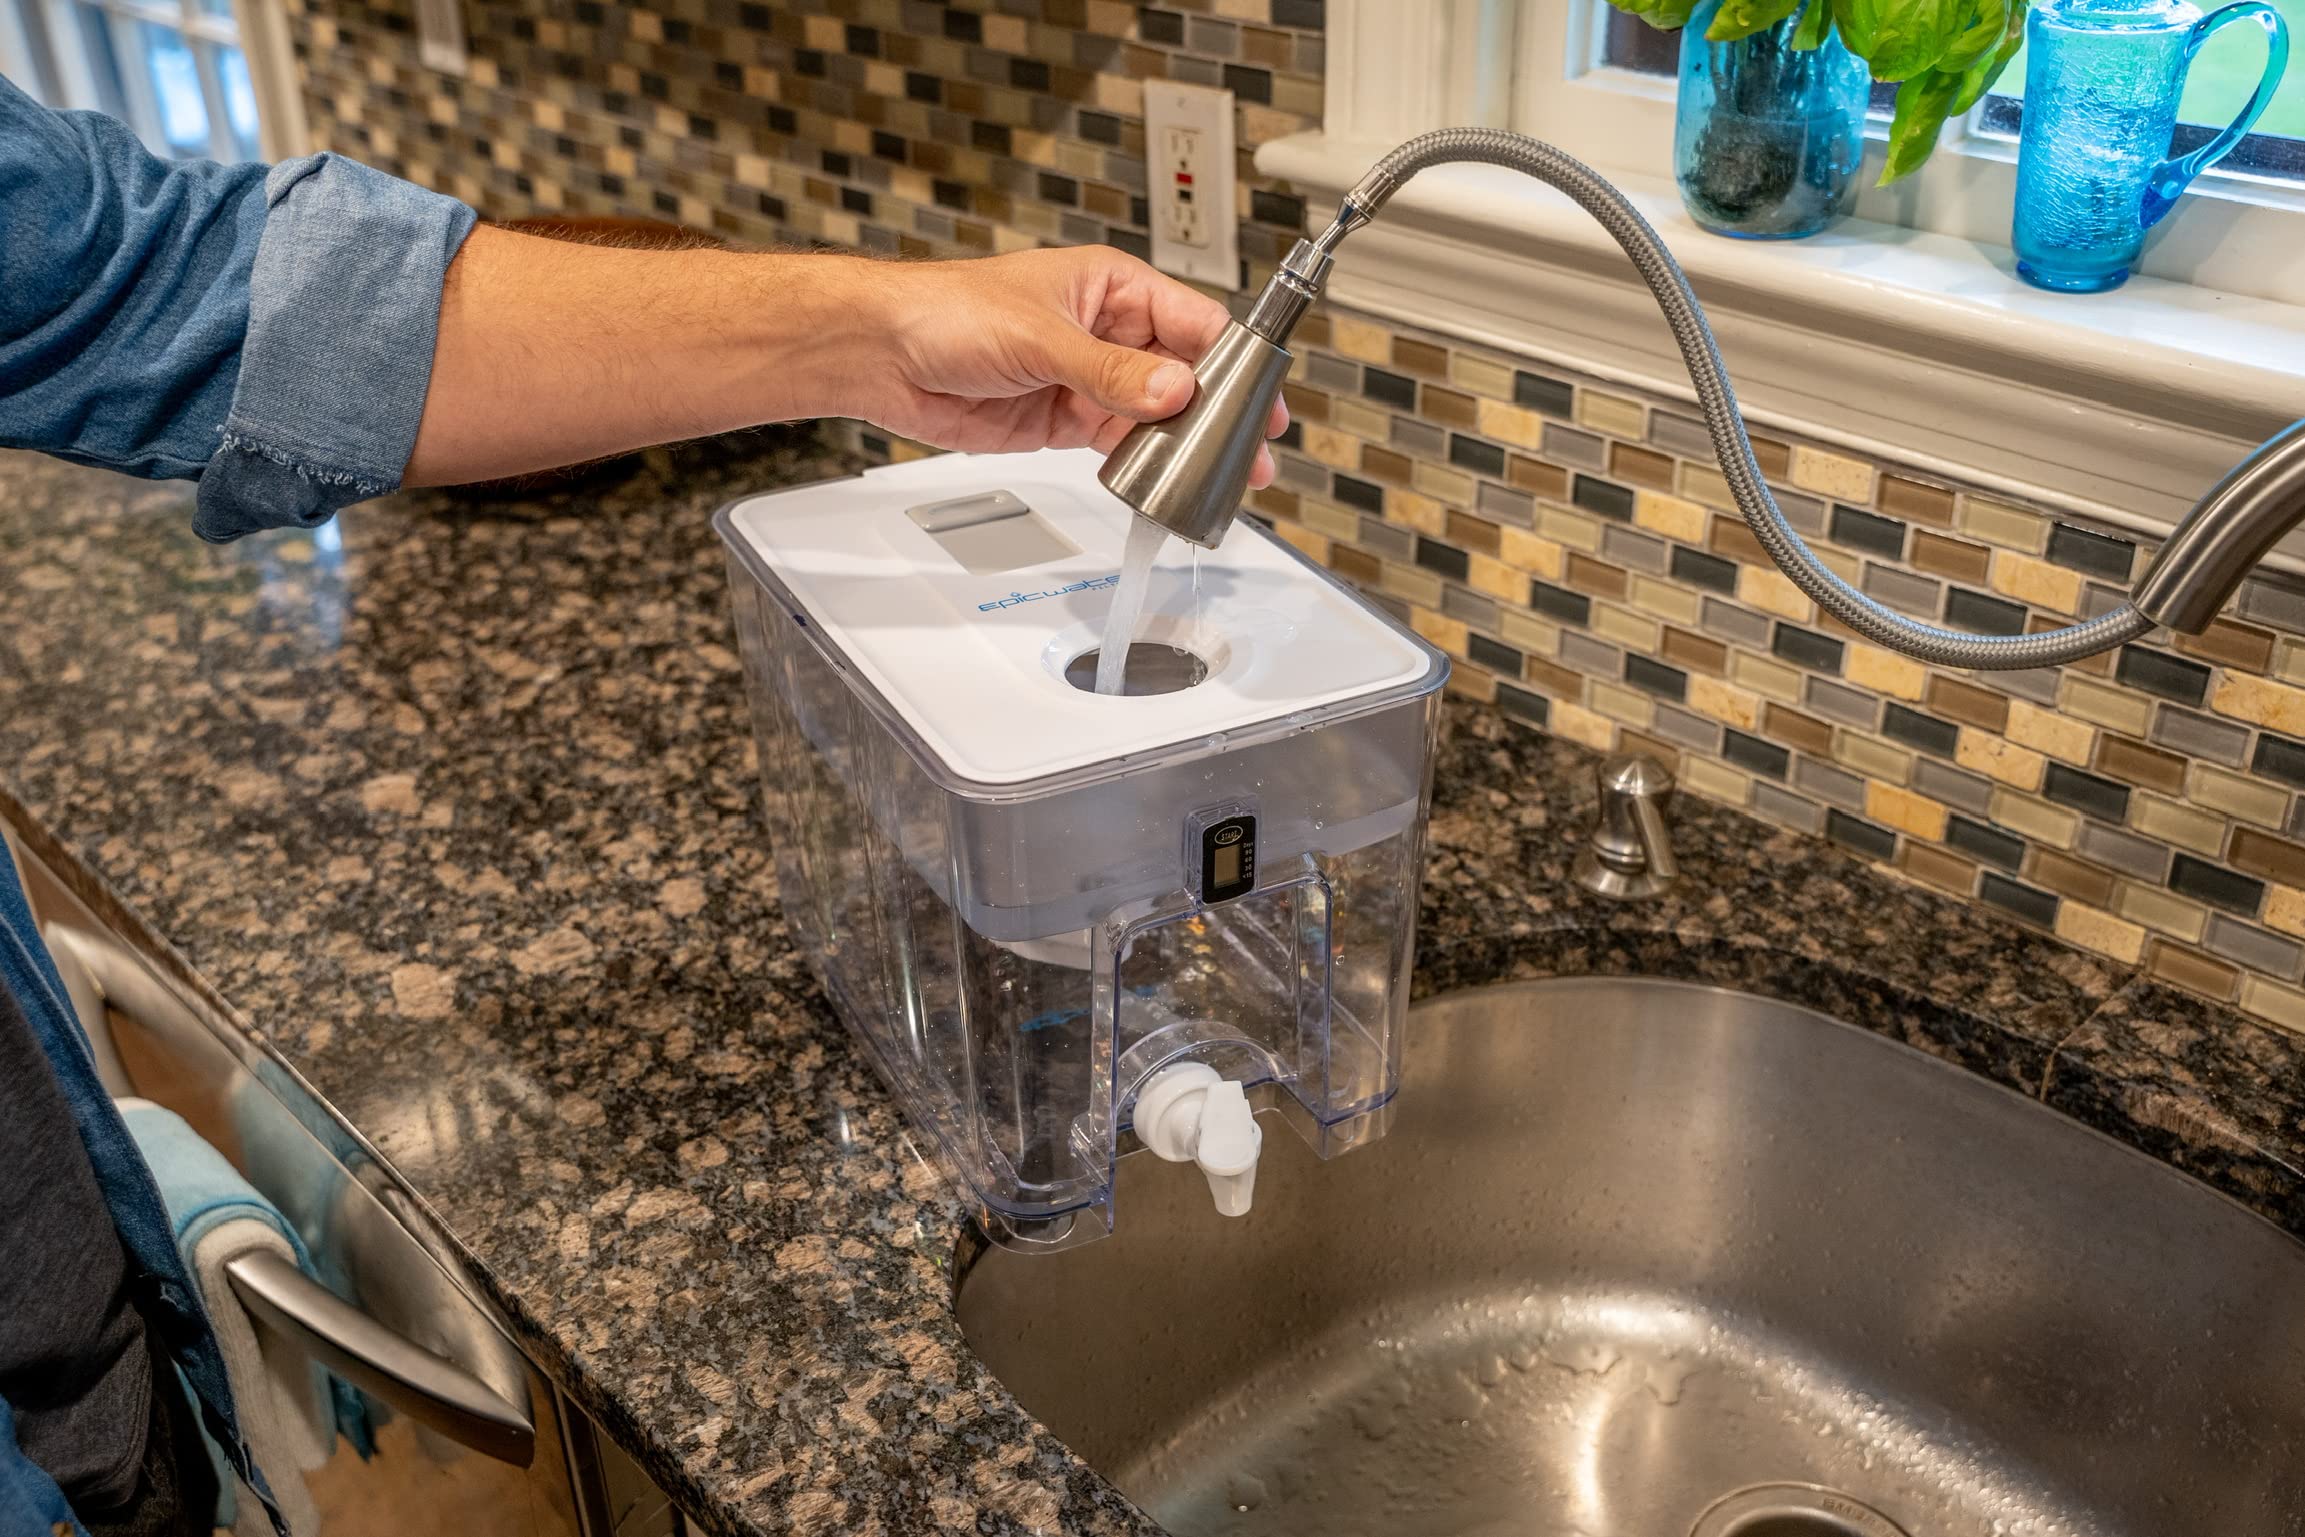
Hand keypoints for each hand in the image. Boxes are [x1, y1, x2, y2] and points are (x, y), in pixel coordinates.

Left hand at [850, 247, 1288, 485]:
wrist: (881, 355)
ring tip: (1214, 479)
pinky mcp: (1062, 420)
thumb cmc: (946, 311)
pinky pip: (1118, 445)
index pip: (1194, 323)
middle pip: (1183, 375)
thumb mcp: (1040, 337)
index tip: (1259, 399)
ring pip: (1154, 416)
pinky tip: (1161, 482)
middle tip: (1250, 455)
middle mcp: (1107, 333)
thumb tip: (1172, 391)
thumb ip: (1110, 371)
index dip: (1233, 362)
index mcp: (1112, 288)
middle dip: (1217, 415)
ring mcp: (1086, 380)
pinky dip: (1141, 465)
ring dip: (1183, 447)